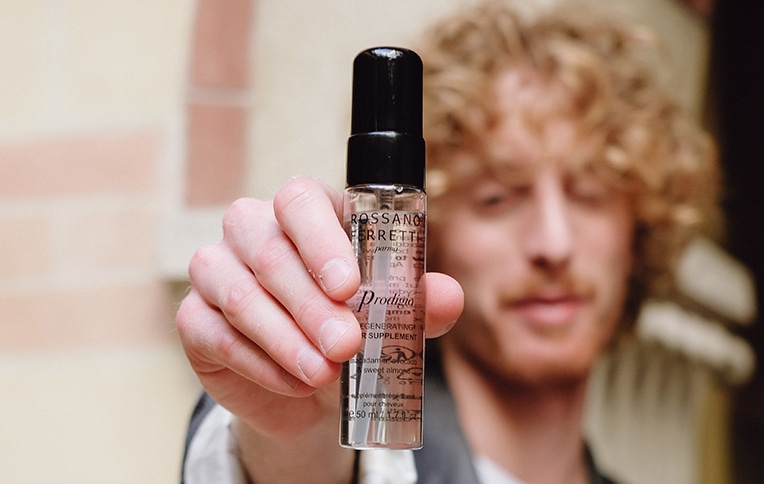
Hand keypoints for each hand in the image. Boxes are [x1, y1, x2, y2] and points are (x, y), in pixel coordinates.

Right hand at [176, 176, 462, 464]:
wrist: (310, 387)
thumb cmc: (350, 330)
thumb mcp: (389, 317)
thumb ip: (417, 303)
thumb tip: (449, 296)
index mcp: (304, 213)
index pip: (299, 200)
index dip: (320, 238)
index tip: (349, 286)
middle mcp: (253, 230)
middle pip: (268, 249)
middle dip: (310, 304)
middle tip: (346, 345)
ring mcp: (217, 271)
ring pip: (238, 292)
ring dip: (285, 337)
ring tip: (324, 373)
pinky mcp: (195, 318)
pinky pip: (216, 334)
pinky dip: (260, 363)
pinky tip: (294, 382)